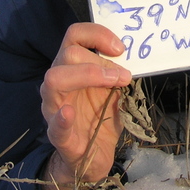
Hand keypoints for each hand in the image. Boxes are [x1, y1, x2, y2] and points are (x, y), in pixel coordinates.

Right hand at [39, 23, 131, 189]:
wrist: (93, 156)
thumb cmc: (101, 116)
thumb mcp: (114, 89)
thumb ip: (118, 71)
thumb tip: (134, 54)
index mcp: (73, 67)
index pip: (75, 35)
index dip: (97, 34)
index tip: (120, 48)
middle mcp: (59, 82)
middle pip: (68, 53)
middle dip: (101, 61)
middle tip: (124, 76)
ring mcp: (54, 107)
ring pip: (54, 79)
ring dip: (88, 75)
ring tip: (113, 84)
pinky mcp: (58, 135)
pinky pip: (54, 124)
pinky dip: (62, 117)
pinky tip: (70, 113)